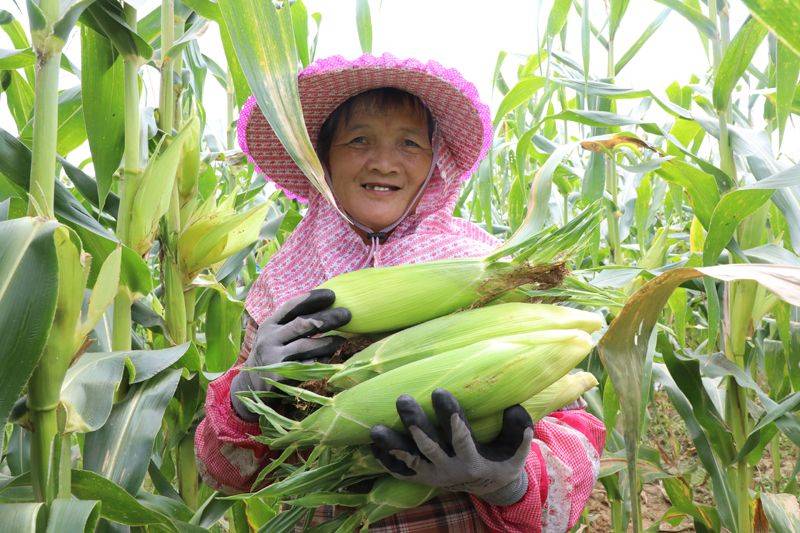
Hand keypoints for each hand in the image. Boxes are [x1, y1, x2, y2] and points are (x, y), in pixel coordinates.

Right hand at [230, 289, 350, 420]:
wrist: (252, 383)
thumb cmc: (272, 352)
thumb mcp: (275, 334)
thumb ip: (293, 322)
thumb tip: (328, 307)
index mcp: (269, 324)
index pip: (291, 306)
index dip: (312, 298)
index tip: (332, 295)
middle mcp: (269, 338)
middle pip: (302, 324)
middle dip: (327, 318)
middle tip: (346, 315)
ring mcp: (273, 357)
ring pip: (306, 346)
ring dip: (328, 341)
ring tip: (343, 339)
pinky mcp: (280, 376)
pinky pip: (306, 366)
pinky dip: (321, 361)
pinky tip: (330, 357)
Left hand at [370, 388, 532, 505]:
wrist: (489, 486)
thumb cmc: (503, 458)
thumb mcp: (517, 448)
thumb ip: (519, 429)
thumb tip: (513, 408)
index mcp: (473, 461)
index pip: (460, 436)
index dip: (450, 415)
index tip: (440, 391)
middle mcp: (450, 469)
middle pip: (428, 447)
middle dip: (415, 423)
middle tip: (403, 399)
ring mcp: (433, 475)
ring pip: (409, 460)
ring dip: (392, 445)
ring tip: (376, 430)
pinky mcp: (421, 478)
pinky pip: (400, 472)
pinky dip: (385, 460)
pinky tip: (372, 445)